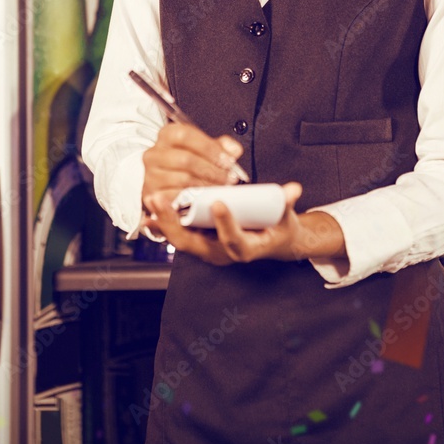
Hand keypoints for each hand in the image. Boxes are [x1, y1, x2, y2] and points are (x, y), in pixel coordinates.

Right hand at [140, 122, 243, 238]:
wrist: (167, 181)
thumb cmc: (186, 162)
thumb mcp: (204, 149)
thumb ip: (221, 146)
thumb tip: (233, 150)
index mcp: (167, 135)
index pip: (186, 135)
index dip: (210, 148)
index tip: (227, 160)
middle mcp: (154, 153)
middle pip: (186, 159)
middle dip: (212, 170)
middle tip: (229, 178)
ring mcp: (151, 174)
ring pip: (183, 179)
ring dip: (206, 185)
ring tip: (221, 187)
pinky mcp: (151, 194)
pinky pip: (176, 197)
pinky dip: (194, 198)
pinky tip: (205, 197)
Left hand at [142, 182, 346, 265]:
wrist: (273, 243)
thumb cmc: (278, 229)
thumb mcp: (286, 218)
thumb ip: (286, 204)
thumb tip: (294, 190)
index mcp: (245, 249)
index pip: (233, 240)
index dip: (226, 223)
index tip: (218, 202)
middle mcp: (222, 253)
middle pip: (194, 243)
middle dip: (174, 222)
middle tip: (161, 199)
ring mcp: (208, 249)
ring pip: (181, 239)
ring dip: (165, 220)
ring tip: (152, 199)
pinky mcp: (200, 241)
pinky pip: (179, 234)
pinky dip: (164, 223)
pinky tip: (150, 210)